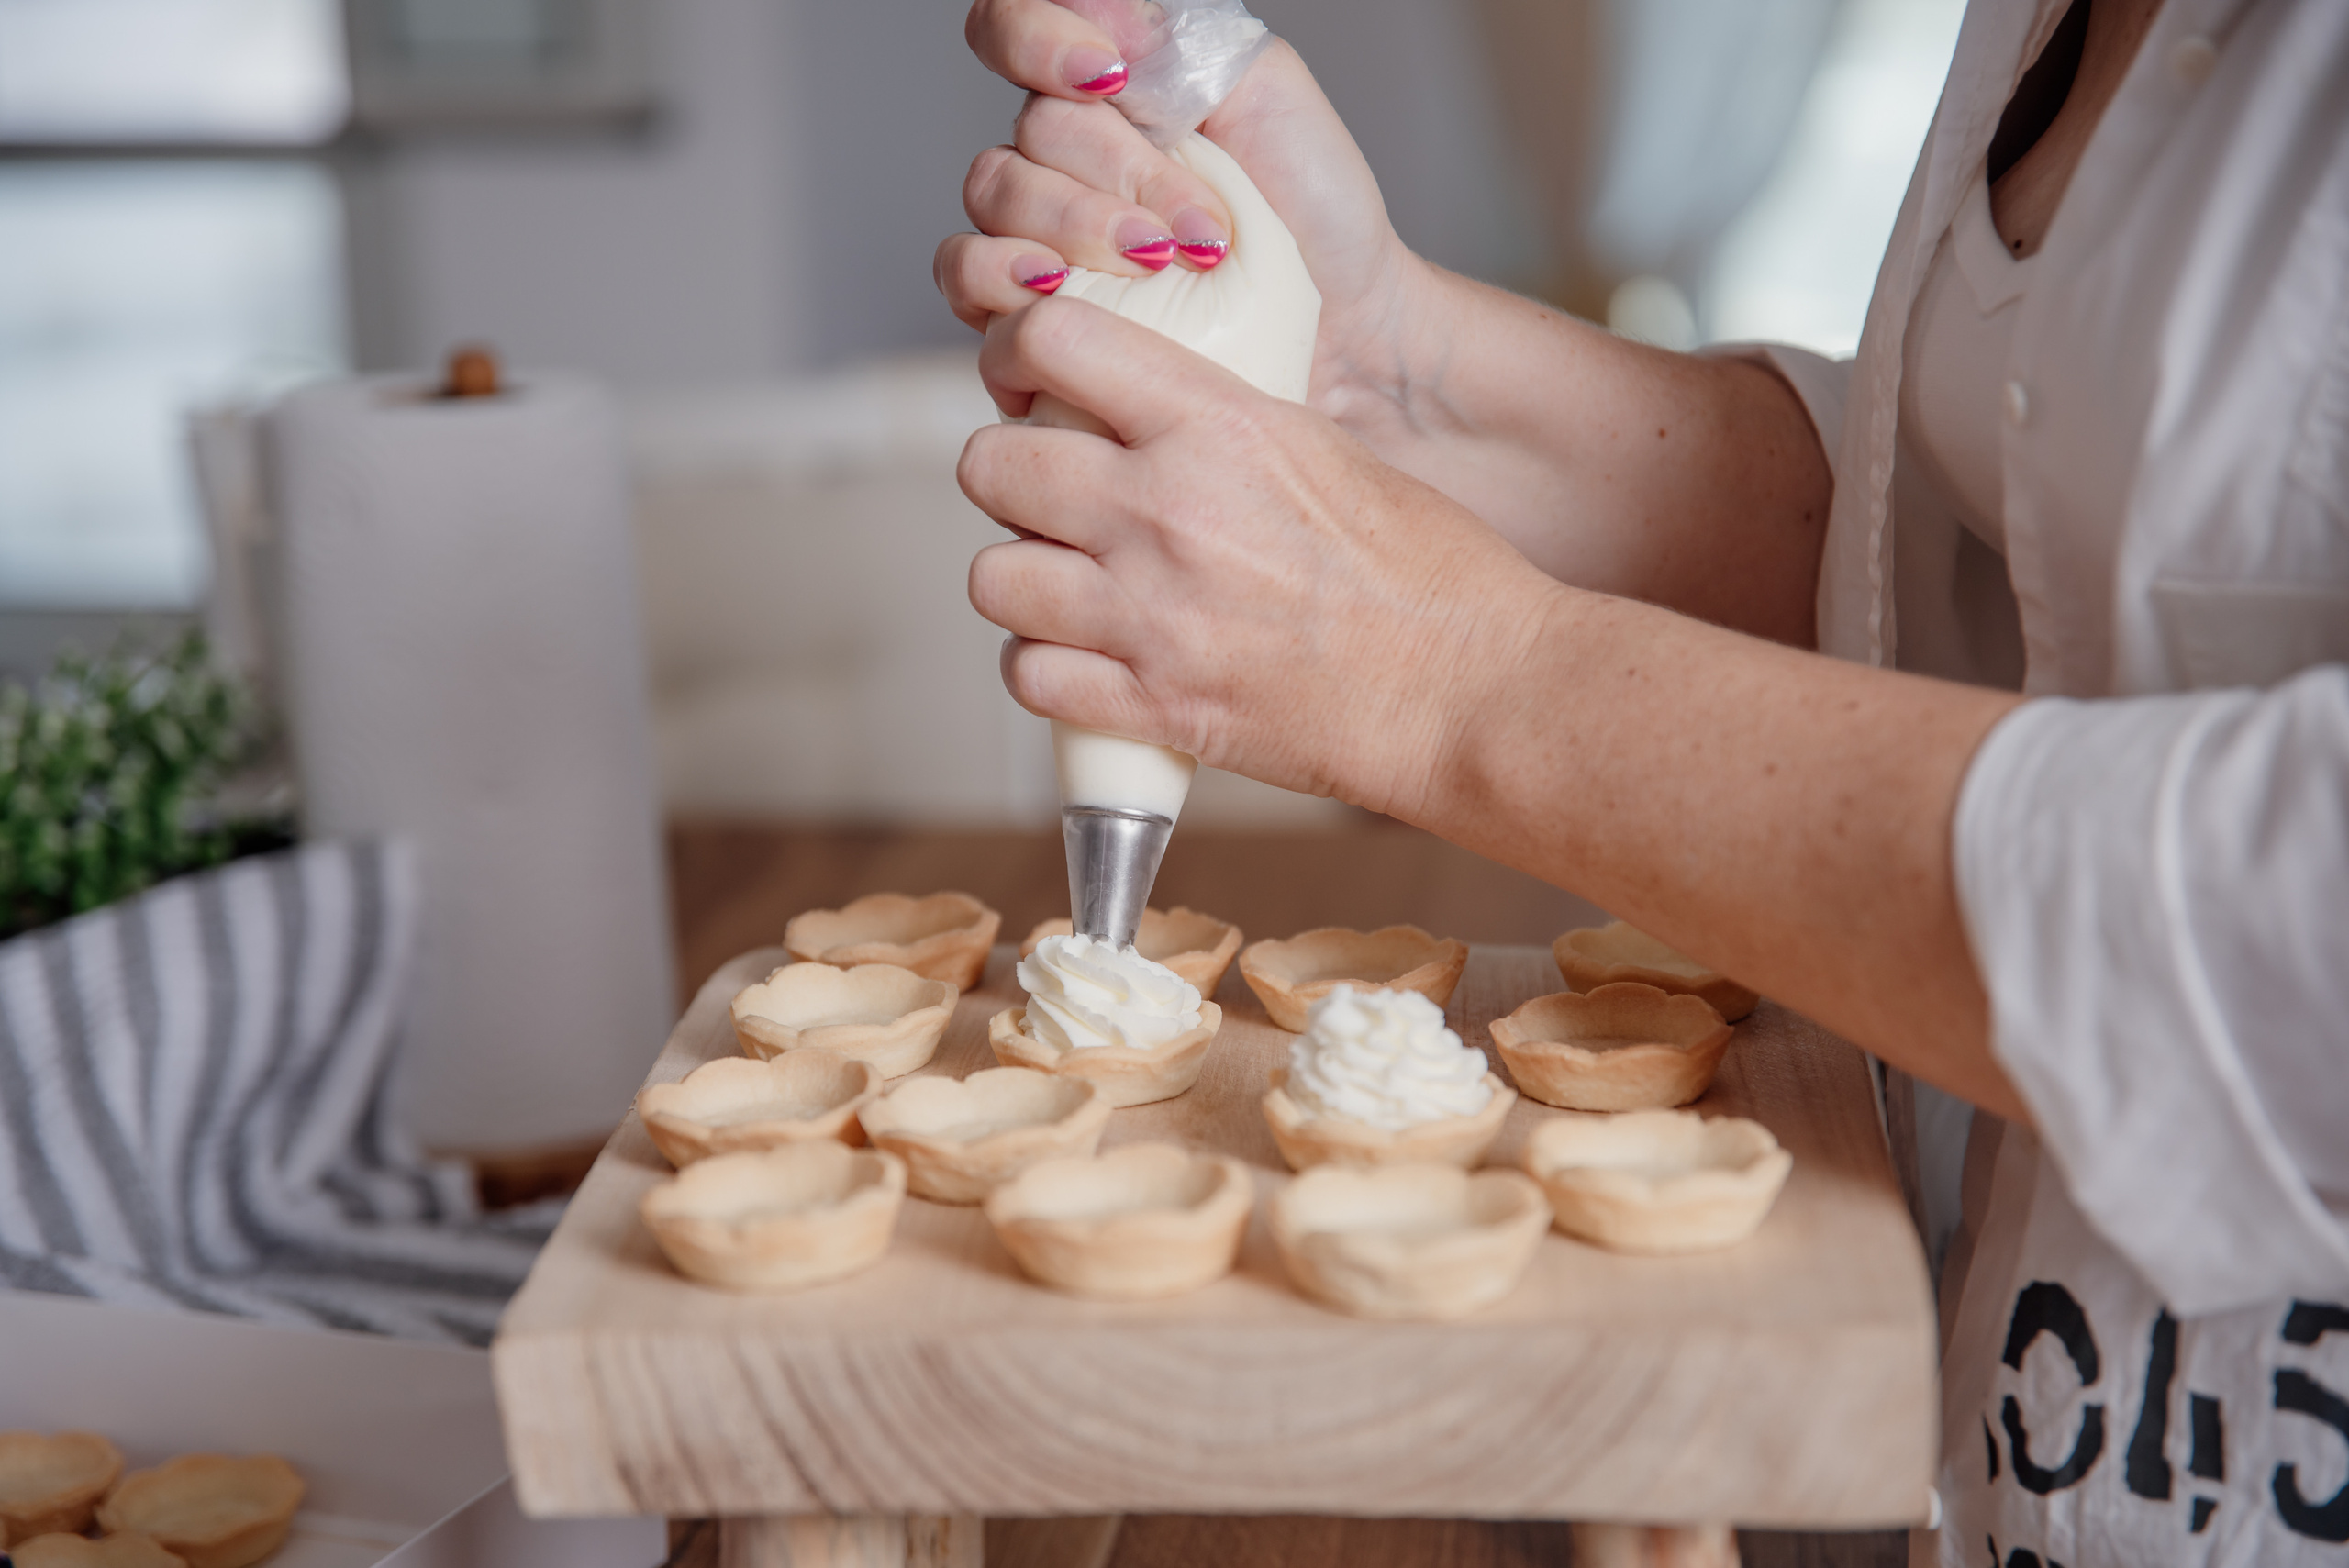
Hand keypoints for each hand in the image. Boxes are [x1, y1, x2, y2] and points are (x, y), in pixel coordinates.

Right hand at [938, 0, 1420, 419]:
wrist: (1343, 325)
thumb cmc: (1312, 212)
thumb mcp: (1267, 92)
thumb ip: (1177, 38)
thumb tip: (1101, 13)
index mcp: (1107, 87)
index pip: (1015, 28)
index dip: (1036, 37)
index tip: (1108, 76)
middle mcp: (1062, 153)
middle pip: (1028, 129)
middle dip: (1117, 172)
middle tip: (1198, 226)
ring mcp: (1038, 228)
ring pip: (994, 194)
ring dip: (1078, 226)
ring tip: (1161, 263)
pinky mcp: (1030, 309)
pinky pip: (963, 275)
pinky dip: (1002, 275)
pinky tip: (1061, 289)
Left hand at [959, 294, 1560, 817]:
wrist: (1471, 686)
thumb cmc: (1429, 568)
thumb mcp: (1323, 448)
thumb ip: (1219, 426)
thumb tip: (1144, 418)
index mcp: (1216, 423)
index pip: (1051, 339)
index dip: (1019, 352)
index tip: (1030, 380)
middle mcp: (1165, 510)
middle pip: (991, 465)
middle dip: (1009, 477)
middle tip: (1048, 498)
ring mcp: (1151, 614)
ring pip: (993, 577)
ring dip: (1022, 580)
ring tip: (1068, 586)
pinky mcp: (1155, 706)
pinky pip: (1029, 675)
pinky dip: (1045, 668)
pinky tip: (1084, 659)